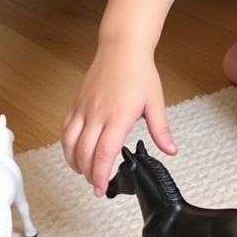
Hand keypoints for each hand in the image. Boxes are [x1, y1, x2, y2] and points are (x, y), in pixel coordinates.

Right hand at [61, 42, 176, 195]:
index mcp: (118, 117)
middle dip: (88, 174)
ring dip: (74, 162)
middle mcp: (97, 114)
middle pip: (84, 153)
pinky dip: (67, 145)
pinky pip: (65, 129)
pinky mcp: (76, 103)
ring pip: (69, 143)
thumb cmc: (139, 72)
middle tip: (96, 185)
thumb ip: (161, 130)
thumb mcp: (155, 102)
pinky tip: (74, 151)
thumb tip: (170, 150)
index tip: (102, 188)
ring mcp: (84, 109)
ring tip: (83, 172)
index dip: (100, 175)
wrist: (122, 48)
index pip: (104, 154)